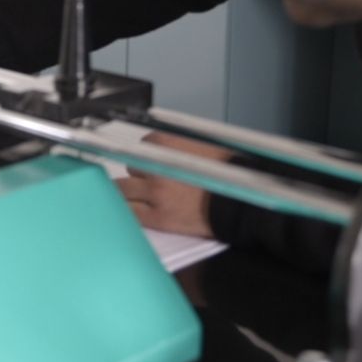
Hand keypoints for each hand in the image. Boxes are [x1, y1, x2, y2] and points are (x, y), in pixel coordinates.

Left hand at [115, 132, 235, 237]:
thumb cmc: (227, 176)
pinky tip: (139, 211)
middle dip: (139, 174)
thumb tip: (159, 151)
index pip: (141, 146)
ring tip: (146, 197)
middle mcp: (156, 165)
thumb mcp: (200, 147)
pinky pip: (130, 213)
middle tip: (152, 181)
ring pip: (122, 190)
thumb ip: (175, 148)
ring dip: (131, 192)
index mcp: (166, 144)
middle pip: (130, 167)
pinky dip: (131, 211)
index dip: (149, 156)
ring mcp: (154, 192)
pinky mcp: (157, 217)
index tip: (152, 162)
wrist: (239, 205)